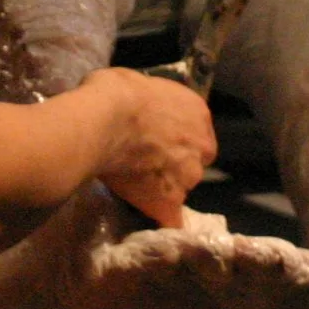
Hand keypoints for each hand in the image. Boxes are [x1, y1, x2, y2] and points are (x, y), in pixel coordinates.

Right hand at [83, 67, 215, 227]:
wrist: (107, 119)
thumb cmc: (118, 92)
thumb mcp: (139, 83)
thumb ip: (148, 103)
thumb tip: (134, 107)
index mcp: (198, 113)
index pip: (195, 136)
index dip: (176, 142)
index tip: (156, 144)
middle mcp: (202, 147)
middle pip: (192, 164)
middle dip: (173, 167)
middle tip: (143, 165)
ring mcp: (188, 177)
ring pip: (180, 190)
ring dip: (163, 191)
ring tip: (135, 189)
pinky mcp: (169, 202)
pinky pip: (169, 220)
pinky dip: (161, 221)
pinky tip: (150, 224)